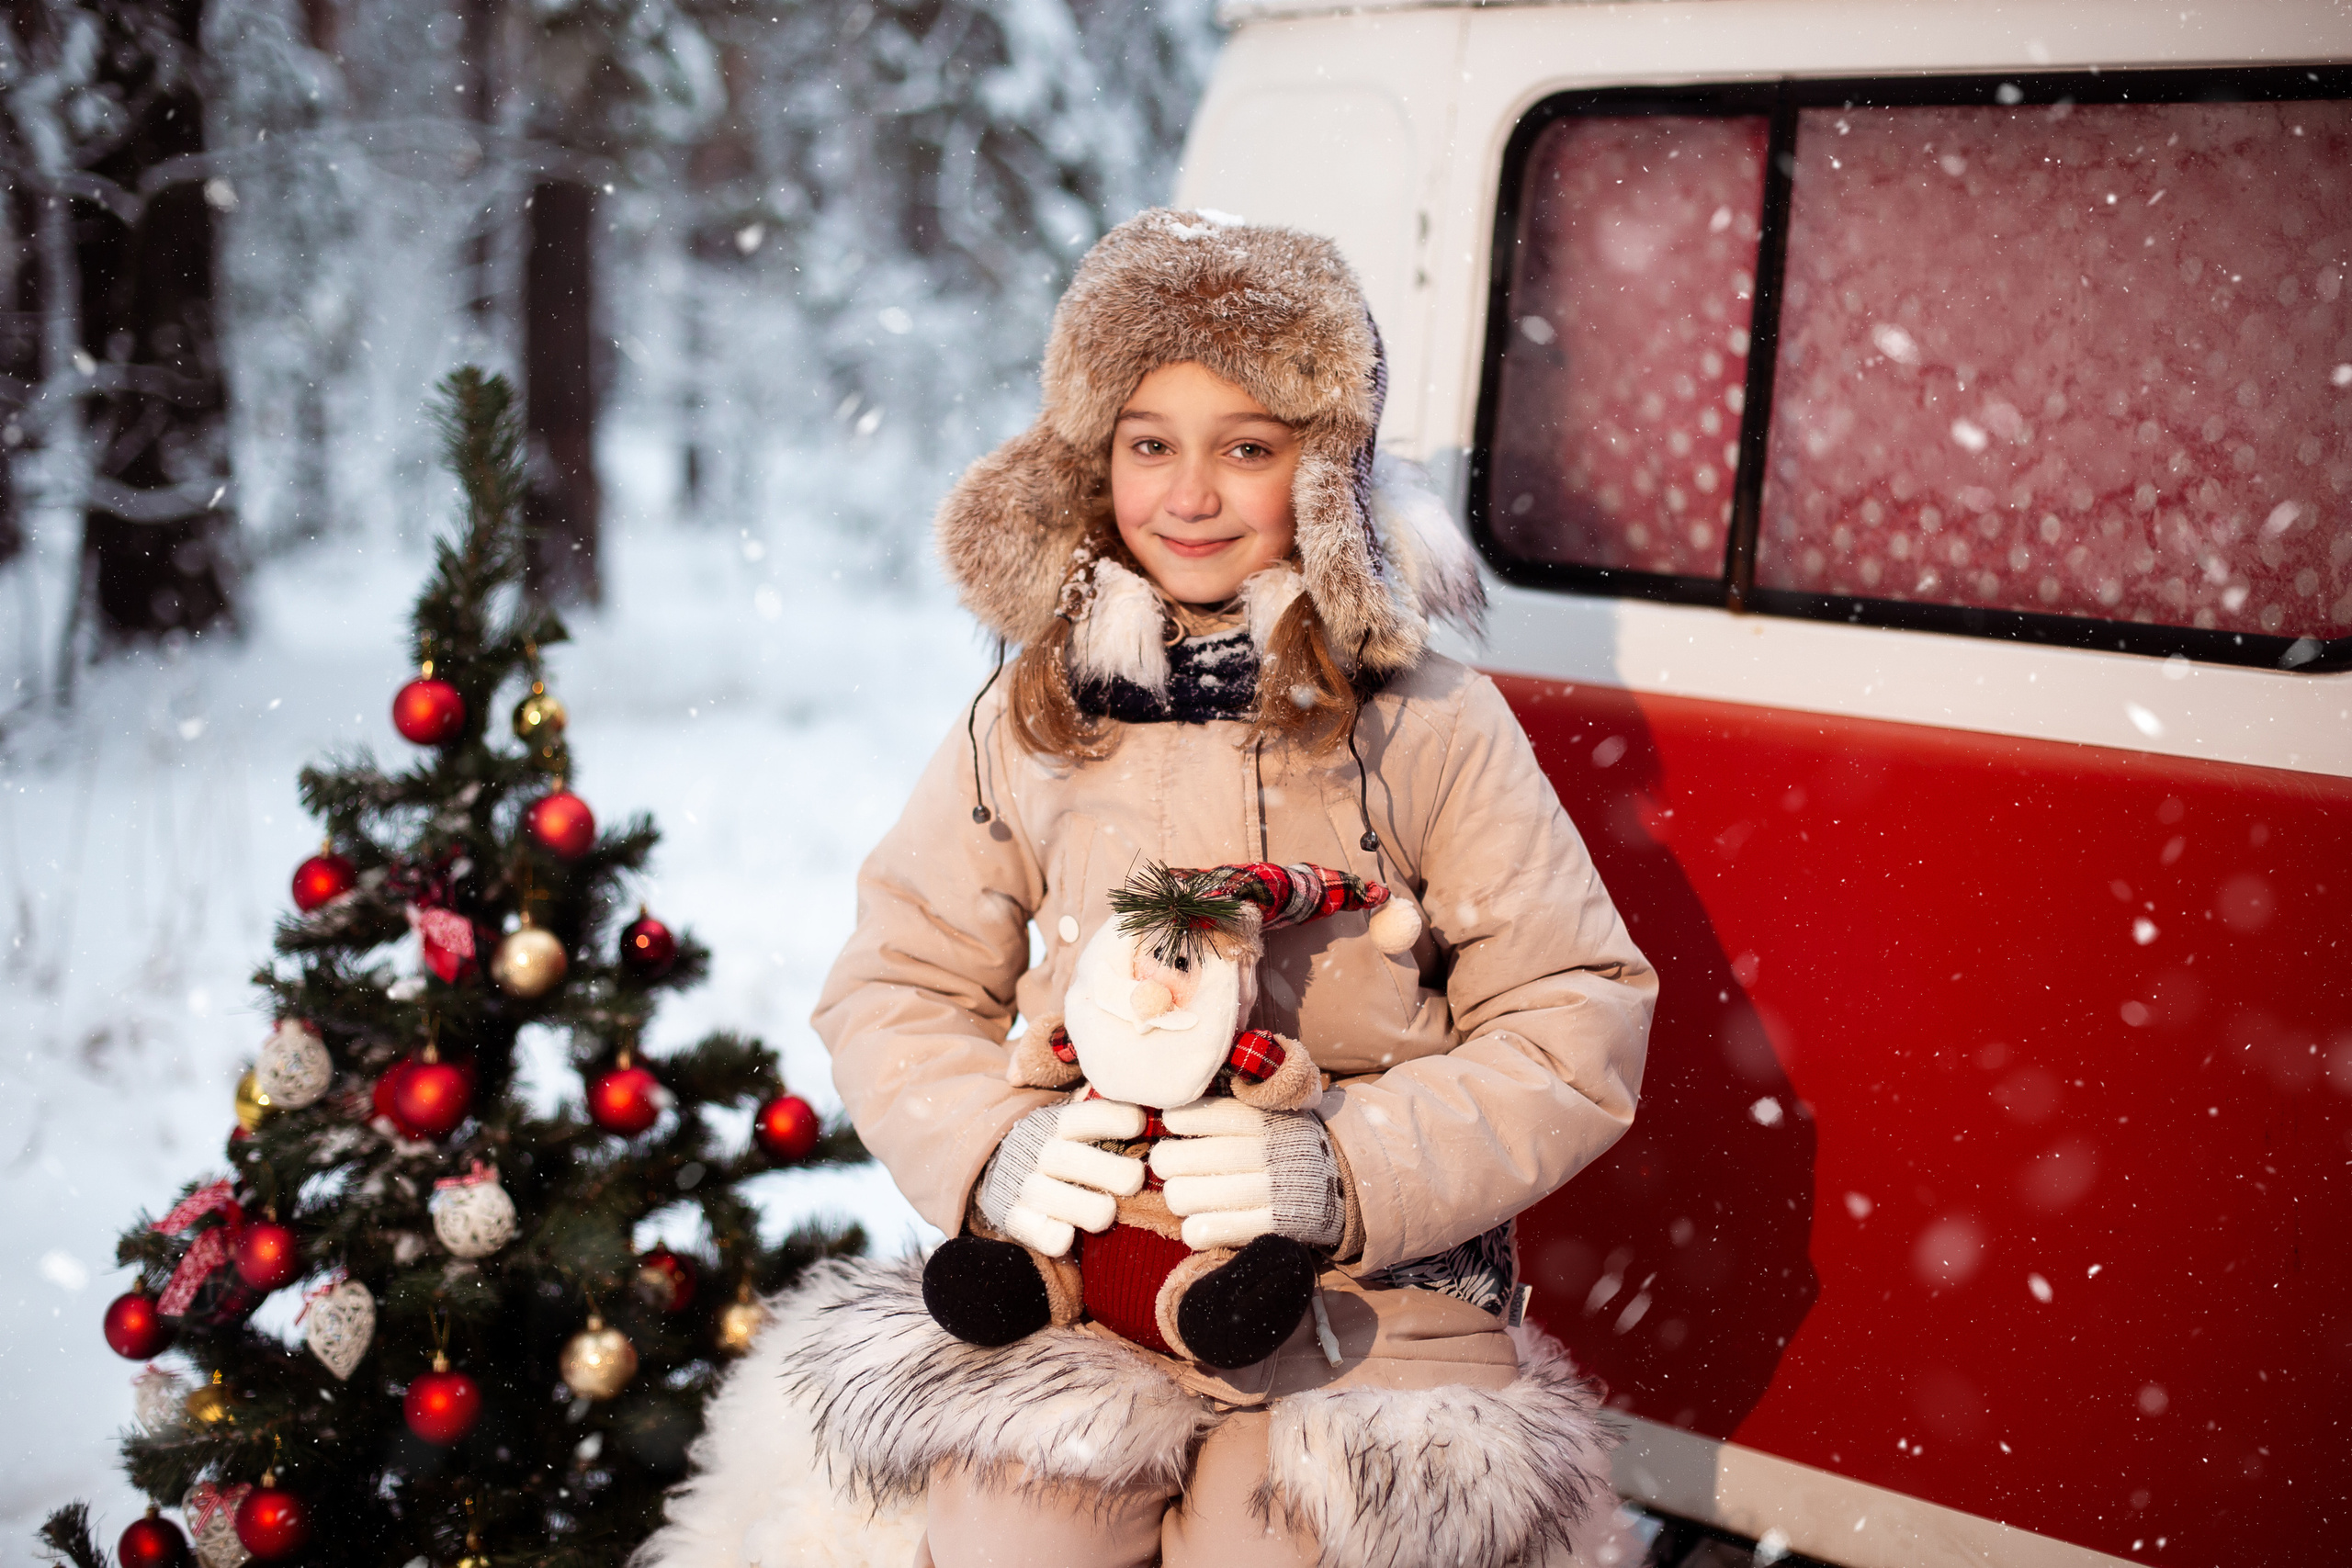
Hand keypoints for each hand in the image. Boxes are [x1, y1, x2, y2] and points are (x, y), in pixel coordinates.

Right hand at [977, 1098, 1145, 1256]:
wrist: (1002, 1167)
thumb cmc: (1062, 1147)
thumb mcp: (1077, 1125)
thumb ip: (1106, 1119)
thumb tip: (1152, 1110)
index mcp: (1055, 1124)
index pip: (1082, 1116)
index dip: (1114, 1119)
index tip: (1140, 1126)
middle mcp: (1036, 1152)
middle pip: (1067, 1158)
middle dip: (1108, 1171)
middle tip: (1134, 1180)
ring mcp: (1021, 1186)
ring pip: (1043, 1193)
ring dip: (1084, 1206)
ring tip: (1108, 1212)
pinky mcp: (1012, 1217)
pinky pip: (1030, 1229)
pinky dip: (1051, 1235)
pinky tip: (1070, 1235)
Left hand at [1152, 1100, 1343, 1251]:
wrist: (1340, 1182)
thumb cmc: (1286, 1143)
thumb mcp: (1270, 1112)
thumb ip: (1232, 1107)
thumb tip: (1175, 1106)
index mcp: (1265, 1118)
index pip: (1204, 1114)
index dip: (1181, 1119)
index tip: (1173, 1123)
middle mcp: (1269, 1150)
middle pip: (1186, 1158)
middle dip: (1168, 1161)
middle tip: (1169, 1165)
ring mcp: (1273, 1190)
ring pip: (1188, 1196)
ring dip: (1178, 1197)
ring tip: (1185, 1195)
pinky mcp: (1274, 1226)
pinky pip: (1210, 1231)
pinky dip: (1195, 1229)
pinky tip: (1197, 1223)